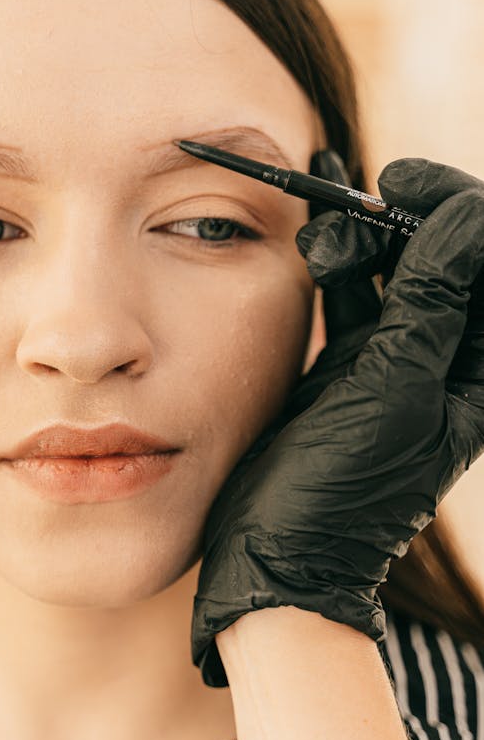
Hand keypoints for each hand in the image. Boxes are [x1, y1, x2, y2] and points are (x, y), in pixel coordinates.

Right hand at [192, 157, 483, 686]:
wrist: (277, 554)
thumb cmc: (345, 490)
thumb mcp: (395, 390)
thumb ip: (431, 302)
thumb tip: (466, 216)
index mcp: (479, 371)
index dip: (453, 209)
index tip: (400, 185)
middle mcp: (444, 359)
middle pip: (440, 256)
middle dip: (401, 220)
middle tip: (353, 205)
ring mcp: (394, 359)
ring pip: (392, 269)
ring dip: (361, 238)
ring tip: (319, 239)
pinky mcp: (346, 365)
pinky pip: (352, 296)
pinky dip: (336, 260)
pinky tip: (316, 225)